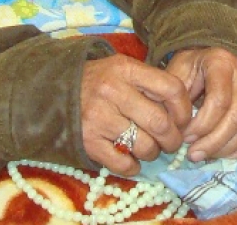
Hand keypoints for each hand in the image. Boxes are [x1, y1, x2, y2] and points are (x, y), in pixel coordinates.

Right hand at [79, 54, 190, 174]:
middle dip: (173, 139)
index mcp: (126, 69)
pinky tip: (132, 161)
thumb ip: (149, 83)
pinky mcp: (87, 141)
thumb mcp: (122, 70)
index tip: (183, 120)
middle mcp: (113, 91)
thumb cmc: (97, 81)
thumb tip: (183, 111)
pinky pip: (122, 163)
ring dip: (153, 153)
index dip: (184, 109)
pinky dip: (133, 167)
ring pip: (144, 145)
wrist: (52, 92)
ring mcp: (98, 118)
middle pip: (160, 122)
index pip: (171, 88)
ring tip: (149, 149)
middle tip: (171, 143)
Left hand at [165, 47, 236, 162]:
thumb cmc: (190, 65)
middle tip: (193, 154)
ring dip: (224, 148)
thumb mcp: (177, 71)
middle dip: (213, 141)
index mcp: (222, 63)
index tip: (184, 137)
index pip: (219, 100)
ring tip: (202, 155)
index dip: (202, 124)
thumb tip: (173, 130)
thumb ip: (175, 98)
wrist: (210, 55)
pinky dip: (236, 150)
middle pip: (236, 117)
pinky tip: (217, 155)